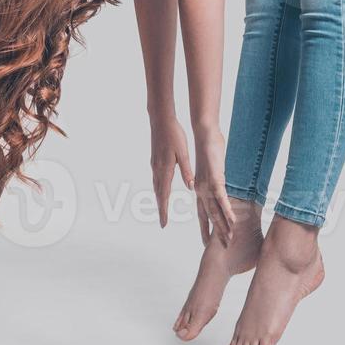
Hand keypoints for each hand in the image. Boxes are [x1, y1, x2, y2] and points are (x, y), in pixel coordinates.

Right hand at [150, 114, 194, 228]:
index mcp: (165, 169)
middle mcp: (157, 169)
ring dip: (159, 199)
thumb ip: (187, 170)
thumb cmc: (174, 135)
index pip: (164, 195)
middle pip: (158, 194)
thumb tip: (190, 187)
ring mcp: (154, 165)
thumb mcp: (184, 153)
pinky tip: (162, 190)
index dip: (164, 210)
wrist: (160, 121)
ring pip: (156, 187)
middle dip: (161, 209)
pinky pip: (156, 179)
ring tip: (162, 210)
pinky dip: (158, 189)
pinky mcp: (155, 160)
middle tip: (163, 222)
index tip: (164, 223)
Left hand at [194, 126, 235, 247]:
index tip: (206, 242)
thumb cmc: (208, 147)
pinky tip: (233, 222)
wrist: (204, 134)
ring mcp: (207, 186)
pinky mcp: (215, 180)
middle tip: (222, 247)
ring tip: (229, 240)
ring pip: (216, 211)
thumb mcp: (212, 167)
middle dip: (216, 233)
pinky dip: (227, 211)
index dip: (204, 227)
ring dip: (223, 226)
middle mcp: (200, 190)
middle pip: (209, 216)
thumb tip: (219, 184)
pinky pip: (222, 199)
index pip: (202, 212)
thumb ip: (215, 178)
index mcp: (199, 187)